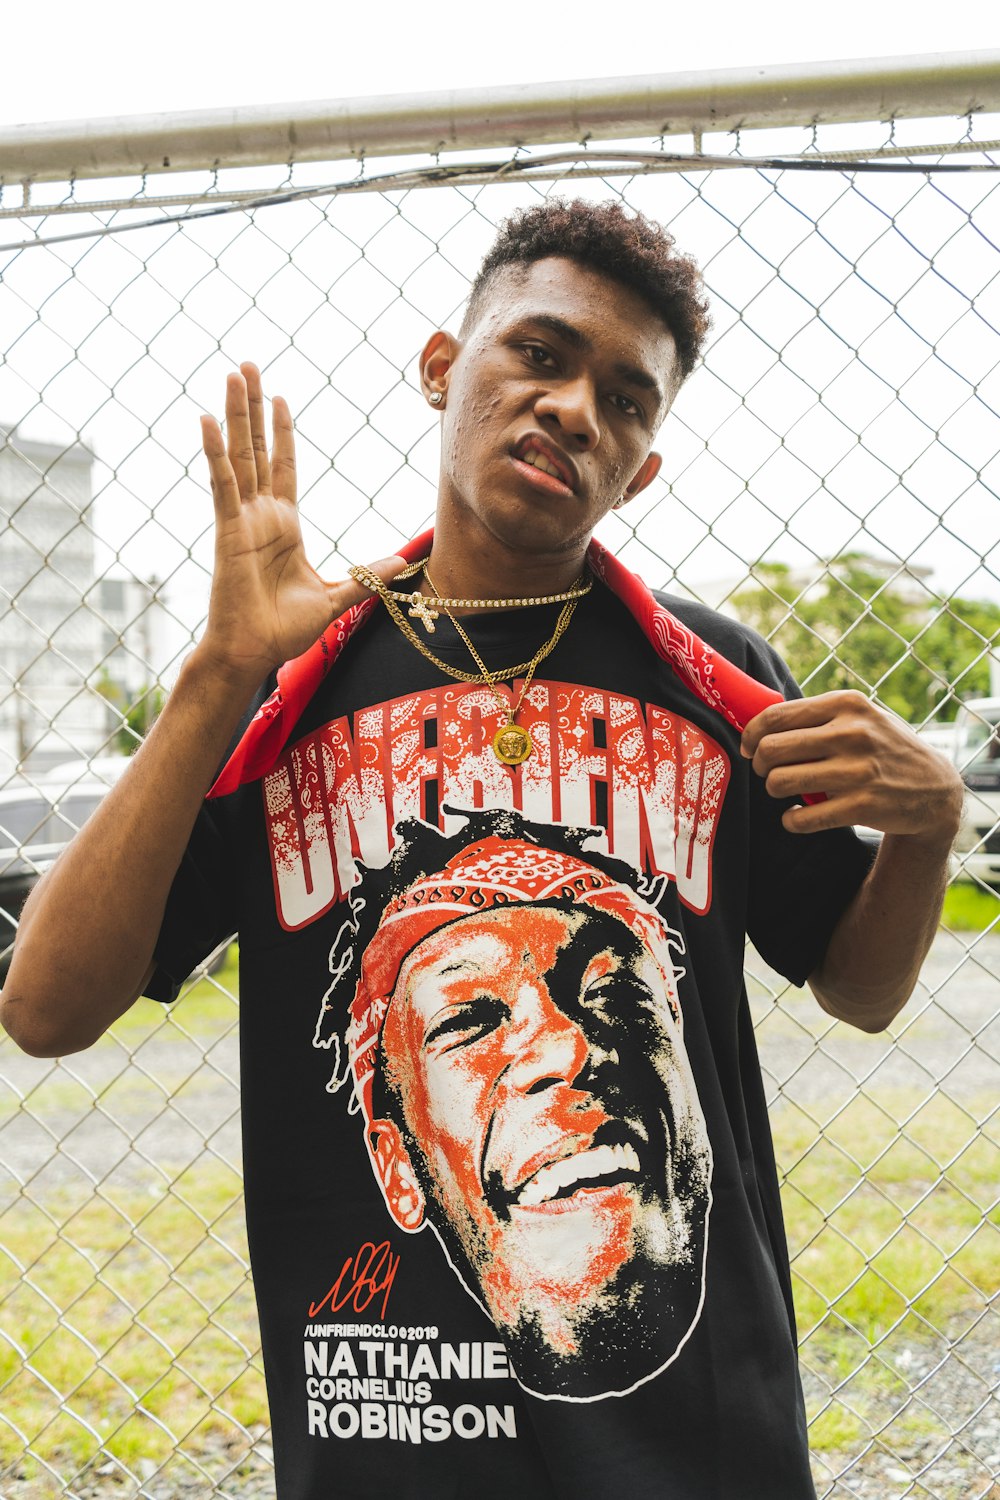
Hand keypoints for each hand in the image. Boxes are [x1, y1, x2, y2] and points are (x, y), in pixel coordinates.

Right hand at [198, 363, 403, 690]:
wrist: (255, 652)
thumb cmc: (284, 630)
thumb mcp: (336, 596)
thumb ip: (366, 576)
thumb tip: (402, 563)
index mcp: (283, 526)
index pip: (283, 467)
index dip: (282, 432)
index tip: (281, 398)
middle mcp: (260, 515)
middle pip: (257, 449)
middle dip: (254, 407)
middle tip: (247, 366)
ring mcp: (242, 519)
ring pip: (239, 455)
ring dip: (236, 414)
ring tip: (233, 373)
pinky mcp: (228, 530)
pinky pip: (222, 484)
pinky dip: (215, 452)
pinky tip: (208, 419)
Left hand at [741, 690, 963, 843]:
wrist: (935, 789)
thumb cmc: (883, 748)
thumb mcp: (861, 717)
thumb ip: (818, 715)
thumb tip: (758, 722)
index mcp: (847, 704)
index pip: (775, 715)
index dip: (751, 735)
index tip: (749, 748)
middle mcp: (853, 733)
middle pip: (770, 749)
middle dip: (759, 765)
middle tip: (768, 772)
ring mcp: (858, 771)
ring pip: (779, 782)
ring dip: (774, 790)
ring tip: (785, 791)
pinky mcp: (862, 806)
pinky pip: (801, 818)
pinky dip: (791, 820)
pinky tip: (797, 816)